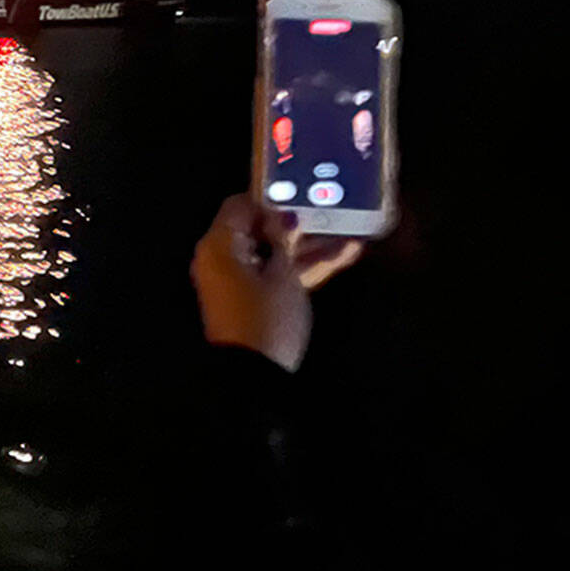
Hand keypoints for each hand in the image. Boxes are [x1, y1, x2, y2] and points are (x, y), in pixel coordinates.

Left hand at [190, 193, 363, 371]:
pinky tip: (342, 257)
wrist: (253, 375)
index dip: (269, 199)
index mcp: (219, 245)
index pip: (238, 207)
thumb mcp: (282, 275)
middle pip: (259, 232)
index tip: (300, 195)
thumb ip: (284, 240)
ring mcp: (236, 280)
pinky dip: (300, 268)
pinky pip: (273, 275)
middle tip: (331, 214)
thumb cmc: (266, 316)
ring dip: (308, 248)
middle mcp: (222, 258)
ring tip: (350, 238)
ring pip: (272, 255)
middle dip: (297, 226)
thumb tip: (283, 216)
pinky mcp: (250, 299)